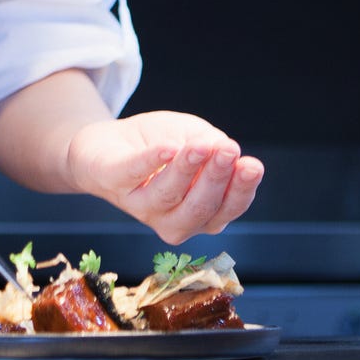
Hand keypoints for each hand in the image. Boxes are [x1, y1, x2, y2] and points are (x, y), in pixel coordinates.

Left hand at [64, 111, 262, 244]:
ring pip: (168, 194)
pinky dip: (151, 161)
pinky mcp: (113, 183)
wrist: (108, 144)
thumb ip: (213, 146)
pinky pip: (134, 174)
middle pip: (200, 207)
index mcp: (202, 213)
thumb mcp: (195, 139)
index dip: (241, 189)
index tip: (252, 165)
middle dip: (216, 178)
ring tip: (201, 146)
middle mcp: (173, 220)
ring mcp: (141, 207)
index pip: (228, 208)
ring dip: (187, 169)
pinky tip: (168, 148)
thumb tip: (224, 150)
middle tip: (228, 151)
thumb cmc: (160, 147)